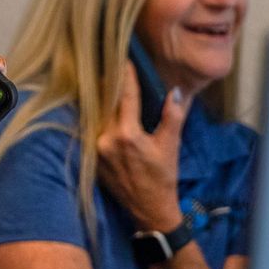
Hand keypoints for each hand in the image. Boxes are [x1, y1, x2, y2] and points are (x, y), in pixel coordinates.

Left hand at [95, 63, 186, 229]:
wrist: (149, 210)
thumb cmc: (163, 177)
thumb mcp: (171, 145)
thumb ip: (173, 116)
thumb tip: (177, 91)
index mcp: (127, 135)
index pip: (126, 96)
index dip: (127, 75)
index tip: (126, 58)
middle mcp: (107, 140)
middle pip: (106, 102)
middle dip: (111, 83)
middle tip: (113, 64)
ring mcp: (96, 150)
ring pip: (98, 115)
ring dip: (103, 99)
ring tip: (107, 82)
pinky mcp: (91, 157)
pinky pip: (93, 129)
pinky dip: (99, 117)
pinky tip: (102, 107)